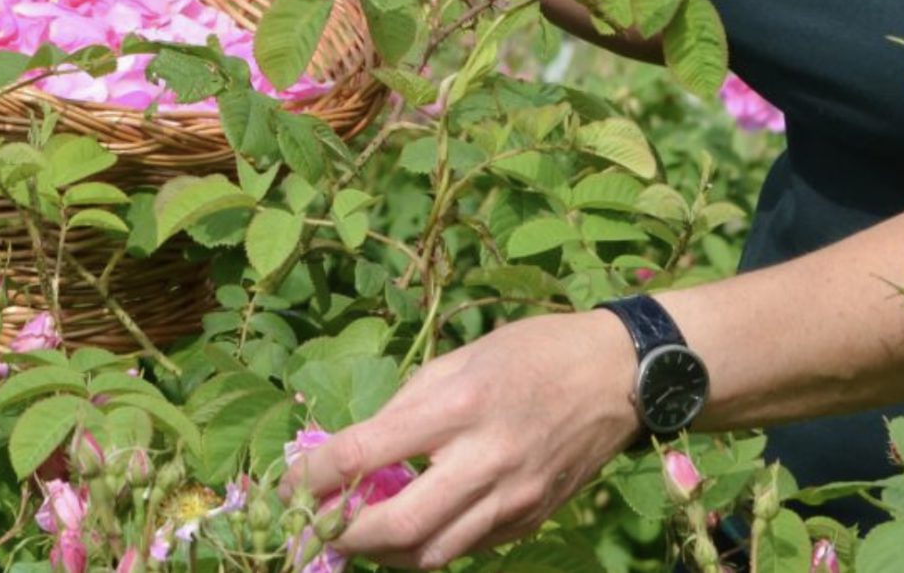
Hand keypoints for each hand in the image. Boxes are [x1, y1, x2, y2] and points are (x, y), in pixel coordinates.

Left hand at [285, 311, 641, 567]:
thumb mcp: (461, 357)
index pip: (365, 453)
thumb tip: (356, 447)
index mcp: (458, 405)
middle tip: (312, 530)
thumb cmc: (534, 351)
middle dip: (342, 536)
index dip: (313, 478)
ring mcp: (512, 498)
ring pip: (430, 554)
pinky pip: (466, 549)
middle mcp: (484, 459)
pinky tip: (410, 528)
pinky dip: (427, 546)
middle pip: (397, 527)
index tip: (285, 488)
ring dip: (382, 553)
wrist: (619, 374)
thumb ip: (408, 405)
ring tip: (356, 534)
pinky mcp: (530, 520)